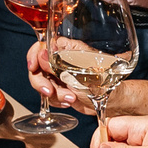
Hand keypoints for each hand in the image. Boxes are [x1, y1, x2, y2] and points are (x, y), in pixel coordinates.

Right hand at [23, 41, 147, 116]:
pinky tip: (70, 102)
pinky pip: (49, 95)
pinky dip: (57, 101)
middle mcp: (62, 60)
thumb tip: (41, 54)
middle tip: (50, 92)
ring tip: (70, 98)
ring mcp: (60, 75)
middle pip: (37, 67)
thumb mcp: (79, 74)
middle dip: (42, 82)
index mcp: (68, 49)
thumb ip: (58, 65)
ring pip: (42, 83)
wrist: (113, 102)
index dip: (34, 55)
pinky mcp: (62, 89)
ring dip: (54, 94)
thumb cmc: (105, 83)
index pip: (42, 45)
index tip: (33, 67)